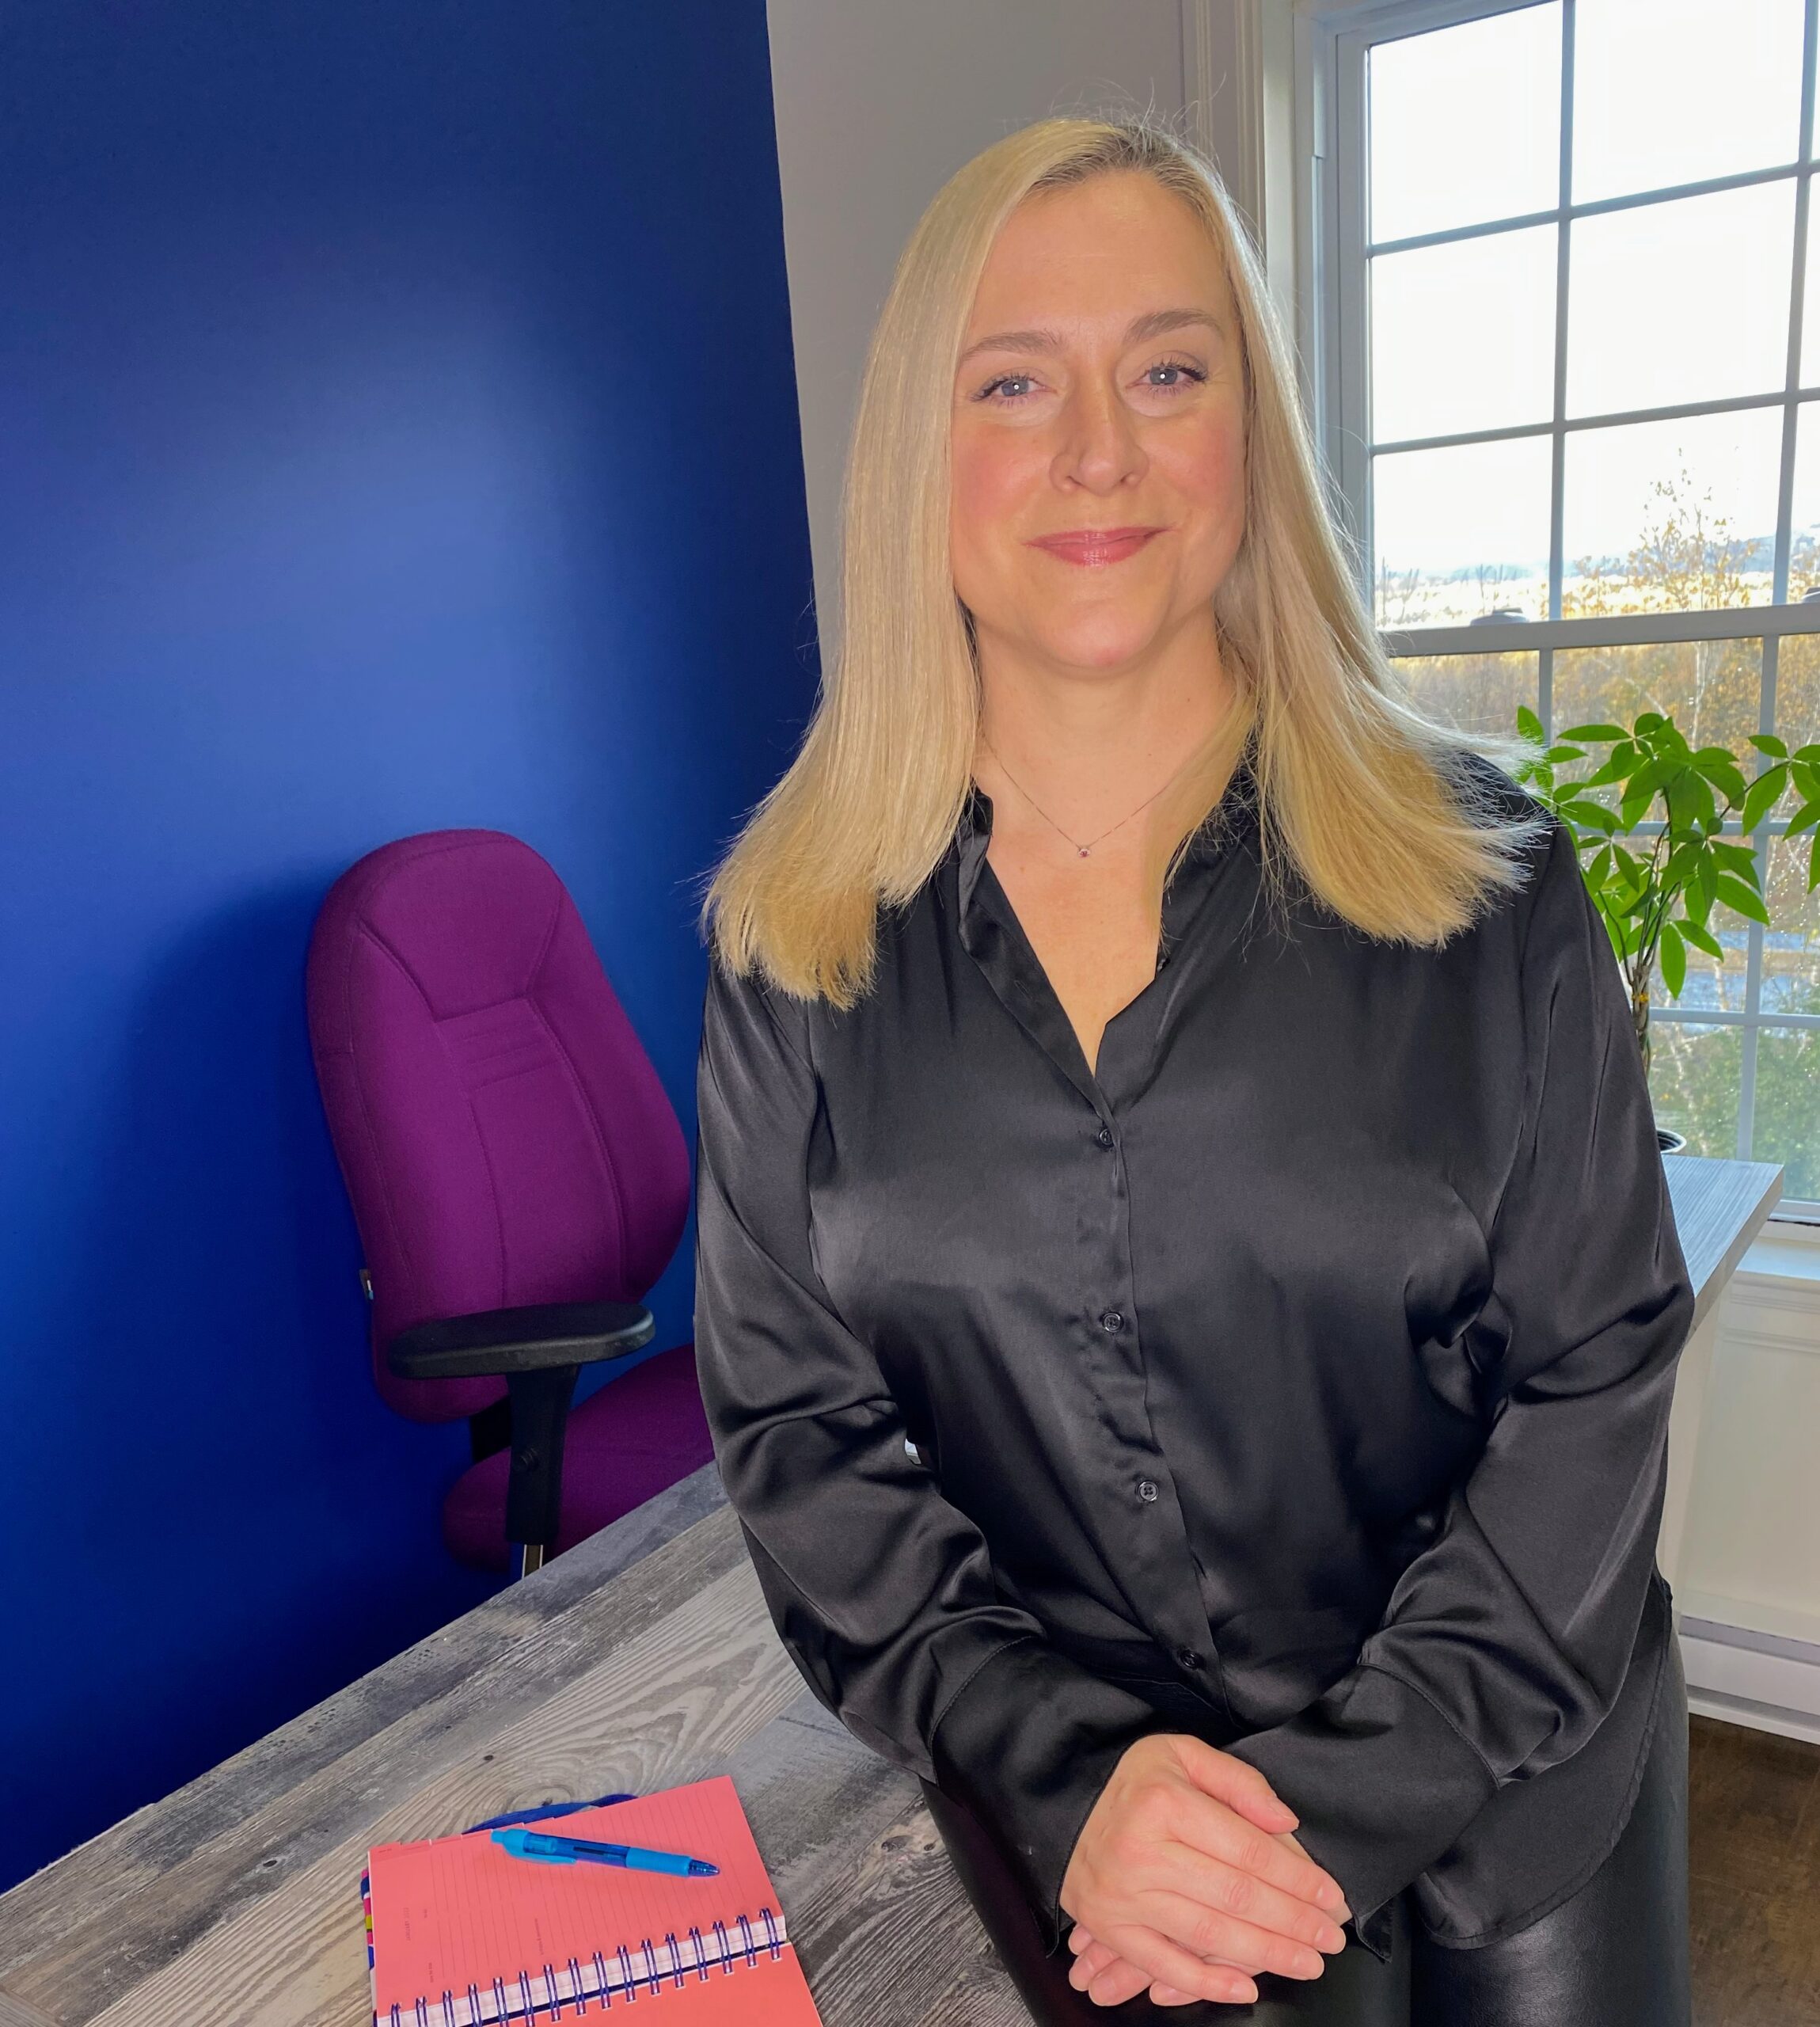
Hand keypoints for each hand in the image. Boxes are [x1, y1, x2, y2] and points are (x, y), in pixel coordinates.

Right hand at [1058, 1734, 1351, 2008]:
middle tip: (1329, 1938)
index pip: (1248, 1850)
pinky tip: (1247, 1988)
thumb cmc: (1134, 1785)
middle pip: (1236, 1897)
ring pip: (1209, 1935)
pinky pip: (1165, 1965)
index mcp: (1164, 1802)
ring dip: (1267, 1954)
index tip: (1331, 1896)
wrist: (1065, 1811)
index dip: (1298, 1878)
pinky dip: (1209, 1984)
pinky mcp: (1112, 1928)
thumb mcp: (1183, 1754)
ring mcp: (1124, 1896)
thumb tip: (1286, 1822)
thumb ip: (1239, 1782)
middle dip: (1293, 1922)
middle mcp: (1142, 1851)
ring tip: (1306, 1962)